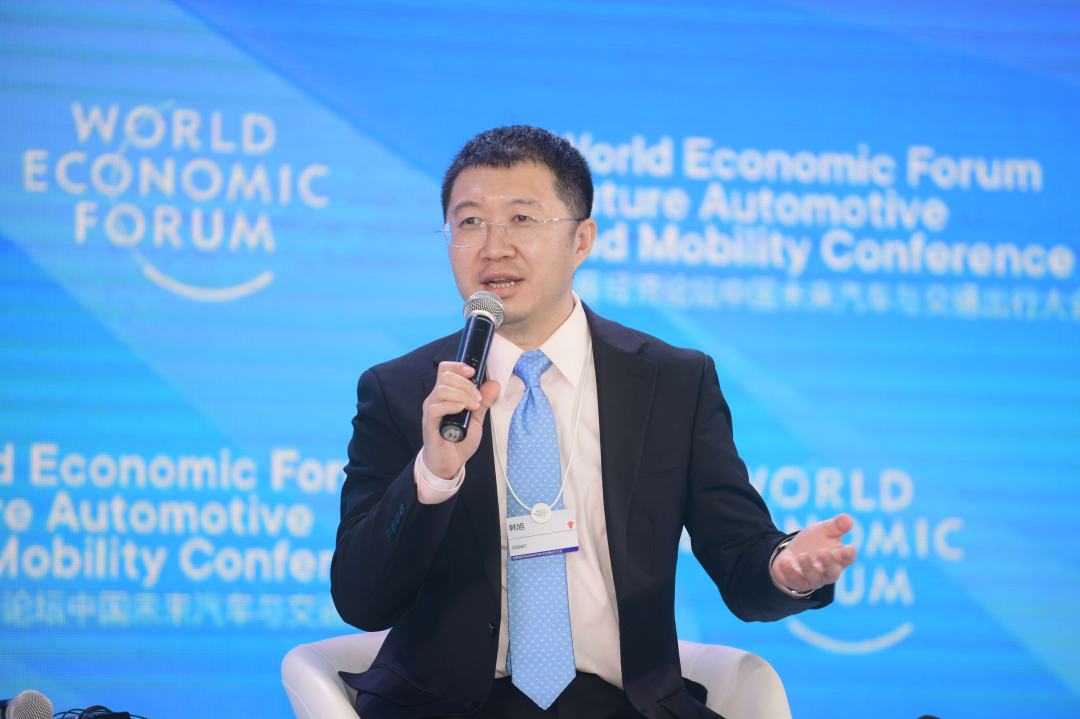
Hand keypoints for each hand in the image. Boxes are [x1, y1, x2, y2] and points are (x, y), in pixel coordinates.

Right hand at [420, 362, 500, 479]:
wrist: (449, 463)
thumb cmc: (459, 440)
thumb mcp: (476, 419)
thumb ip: (483, 402)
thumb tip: (494, 384)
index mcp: (446, 395)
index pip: (446, 369)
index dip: (459, 366)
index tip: (474, 373)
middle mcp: (436, 399)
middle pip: (446, 376)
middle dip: (466, 384)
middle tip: (478, 399)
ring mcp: (431, 410)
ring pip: (442, 389)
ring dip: (462, 395)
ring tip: (473, 407)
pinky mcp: (429, 423)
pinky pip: (435, 408)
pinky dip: (451, 405)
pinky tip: (462, 410)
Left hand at [770, 513, 856, 593]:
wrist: (791, 553)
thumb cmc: (814, 542)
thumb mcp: (824, 530)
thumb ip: (836, 525)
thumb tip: (847, 518)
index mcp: (838, 558)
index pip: (848, 559)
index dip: (848, 555)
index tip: (848, 548)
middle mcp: (828, 572)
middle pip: (832, 572)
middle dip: (828, 563)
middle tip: (823, 552)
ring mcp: (813, 579)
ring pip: (814, 578)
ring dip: (808, 567)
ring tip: (803, 555)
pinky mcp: (797, 583)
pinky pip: (794, 580)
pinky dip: (790, 572)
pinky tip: (785, 562)